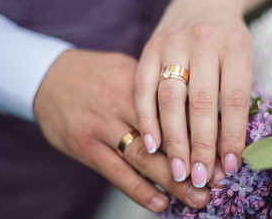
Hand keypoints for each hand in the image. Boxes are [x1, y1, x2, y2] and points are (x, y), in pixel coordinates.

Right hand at [33, 49, 209, 211]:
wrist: (48, 77)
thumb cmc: (95, 74)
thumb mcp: (128, 69)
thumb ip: (156, 89)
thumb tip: (193, 108)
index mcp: (140, 81)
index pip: (178, 108)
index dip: (203, 131)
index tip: (224, 151)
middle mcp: (123, 103)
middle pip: (166, 136)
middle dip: (194, 161)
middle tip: (218, 181)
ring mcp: (102, 126)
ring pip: (144, 157)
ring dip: (172, 181)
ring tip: (197, 198)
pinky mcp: (84, 145)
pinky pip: (115, 172)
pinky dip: (138, 189)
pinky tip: (159, 202)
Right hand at [135, 0, 252, 187]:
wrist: (202, 0)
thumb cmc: (226, 37)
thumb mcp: (240, 58)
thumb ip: (234, 97)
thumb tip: (229, 149)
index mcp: (235, 46)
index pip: (234, 98)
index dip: (232, 136)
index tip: (229, 166)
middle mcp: (203, 42)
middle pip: (200, 102)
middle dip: (200, 145)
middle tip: (198, 177)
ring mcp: (171, 44)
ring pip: (169, 98)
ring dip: (172, 139)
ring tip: (176, 170)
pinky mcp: (148, 48)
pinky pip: (143, 87)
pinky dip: (147, 118)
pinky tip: (151, 144)